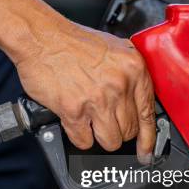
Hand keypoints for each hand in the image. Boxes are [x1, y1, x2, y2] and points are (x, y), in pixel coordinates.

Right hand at [15, 21, 155, 162]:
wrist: (40, 37)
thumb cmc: (71, 42)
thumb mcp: (113, 49)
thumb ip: (128, 74)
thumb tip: (134, 101)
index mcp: (133, 68)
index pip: (148, 113)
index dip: (148, 139)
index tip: (145, 151)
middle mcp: (119, 85)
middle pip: (129, 130)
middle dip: (116, 130)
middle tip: (103, 120)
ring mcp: (97, 99)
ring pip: (110, 141)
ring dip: (99, 136)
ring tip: (90, 123)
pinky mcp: (74, 110)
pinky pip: (84, 141)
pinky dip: (79, 137)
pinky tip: (75, 122)